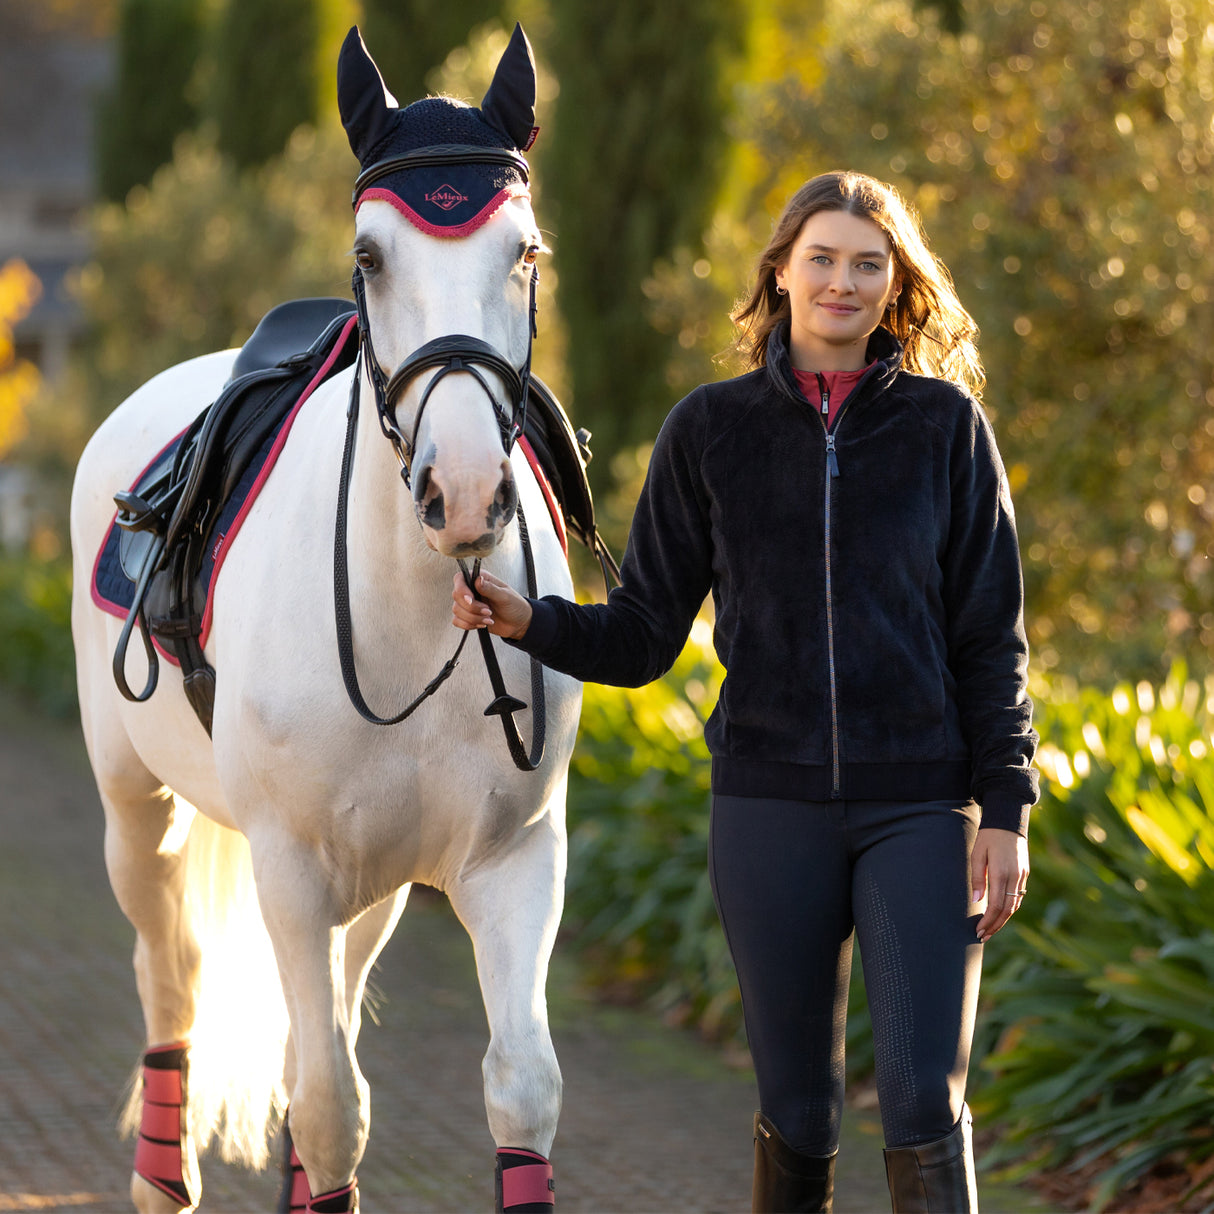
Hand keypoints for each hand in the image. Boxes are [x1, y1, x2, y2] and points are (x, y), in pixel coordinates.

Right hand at [451, 569, 532, 639]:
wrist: (518, 623)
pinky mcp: (467, 616)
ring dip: (473, 618)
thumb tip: (478, 580)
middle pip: (456, 596)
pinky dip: (468, 625)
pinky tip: (482, 624)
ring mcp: (468, 604)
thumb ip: (490, 589)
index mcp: (480, 579)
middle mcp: (472, 590)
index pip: (460, 578)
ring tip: (489, 619)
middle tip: (488, 611)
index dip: (462, 589)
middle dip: (472, 608)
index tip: (471, 599)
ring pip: (456, 610)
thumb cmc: (515, 605)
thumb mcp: (505, 596)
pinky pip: (457, 621)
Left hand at [971, 827, 1028, 942]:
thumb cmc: (988, 837)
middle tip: (983, 936)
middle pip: (1007, 910)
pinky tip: (1000, 913)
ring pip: (1014, 905)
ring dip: (1003, 919)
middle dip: (995, 926)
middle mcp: (1015, 877)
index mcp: (1001, 873)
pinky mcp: (1025, 873)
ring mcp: (1022, 876)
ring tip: (990, 929)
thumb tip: (976, 901)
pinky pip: (1018, 896)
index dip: (988, 921)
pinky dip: (1010, 908)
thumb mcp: (977, 855)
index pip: (995, 906)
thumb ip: (977, 879)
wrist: (1008, 821)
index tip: (978, 931)